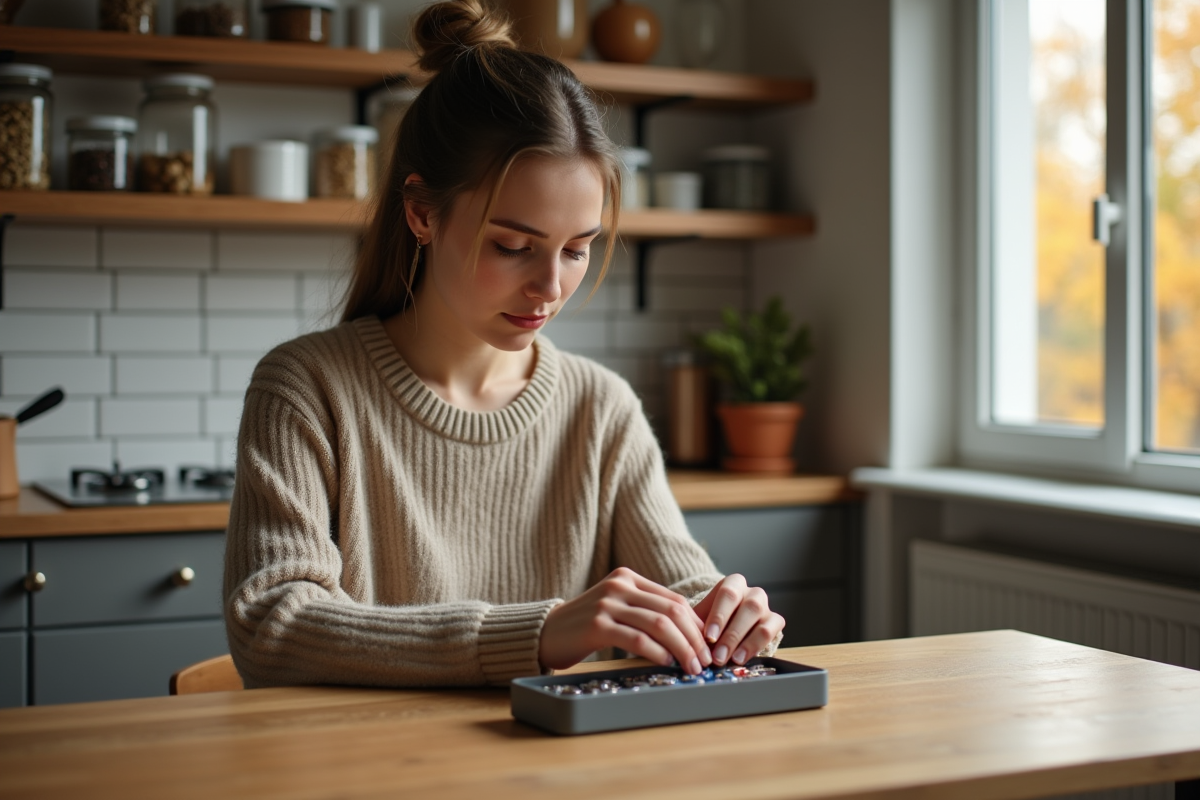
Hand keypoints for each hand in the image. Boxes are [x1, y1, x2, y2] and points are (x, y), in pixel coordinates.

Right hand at [539, 567, 712, 673]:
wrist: (545, 632)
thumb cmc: (585, 626)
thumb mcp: (616, 609)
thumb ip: (645, 613)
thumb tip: (688, 636)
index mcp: (627, 578)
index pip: (673, 600)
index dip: (696, 625)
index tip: (707, 646)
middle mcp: (619, 585)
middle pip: (671, 611)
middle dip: (694, 639)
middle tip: (705, 661)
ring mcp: (607, 603)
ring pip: (659, 625)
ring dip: (682, 649)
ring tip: (691, 667)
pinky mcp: (597, 625)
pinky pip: (638, 639)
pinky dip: (658, 653)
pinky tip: (667, 664)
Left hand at [692, 574, 784, 666]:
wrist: (724, 630)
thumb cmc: (711, 623)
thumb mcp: (702, 621)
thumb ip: (698, 628)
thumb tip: (692, 645)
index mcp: (733, 584)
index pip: (728, 593)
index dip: (719, 616)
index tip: (708, 637)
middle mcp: (752, 592)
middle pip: (748, 607)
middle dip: (732, 635)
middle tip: (718, 656)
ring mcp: (766, 606)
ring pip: (761, 620)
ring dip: (745, 642)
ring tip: (730, 660)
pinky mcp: (776, 621)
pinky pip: (771, 632)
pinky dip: (755, 647)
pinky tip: (741, 659)